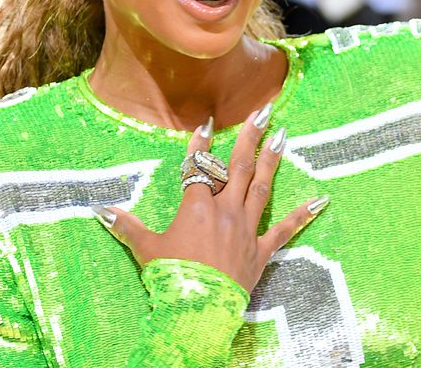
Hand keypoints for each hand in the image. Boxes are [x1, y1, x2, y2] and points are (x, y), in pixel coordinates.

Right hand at [98, 110, 327, 293]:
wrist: (198, 309)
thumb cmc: (171, 277)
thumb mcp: (145, 249)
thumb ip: (127, 225)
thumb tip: (100, 209)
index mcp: (197, 207)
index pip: (199, 167)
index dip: (200, 144)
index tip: (208, 122)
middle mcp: (225, 210)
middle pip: (239, 166)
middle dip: (250, 137)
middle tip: (264, 111)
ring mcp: (246, 229)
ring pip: (262, 187)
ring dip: (272, 160)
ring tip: (283, 135)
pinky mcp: (261, 251)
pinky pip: (284, 230)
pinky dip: (302, 215)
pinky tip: (320, 200)